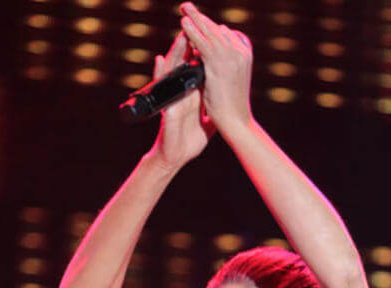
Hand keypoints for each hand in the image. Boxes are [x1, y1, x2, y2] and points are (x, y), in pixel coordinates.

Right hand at [150, 31, 213, 169]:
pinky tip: (160, 60)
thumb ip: (216, 114)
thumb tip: (230, 109)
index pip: (198, 70)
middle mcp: (182, 92)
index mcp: (193, 95)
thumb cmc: (189, 142)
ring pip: (173, 70)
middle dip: (192, 46)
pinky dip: (160, 73)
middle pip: (186, 64)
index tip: (212, 39)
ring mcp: (173, 98)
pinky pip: (161, 87)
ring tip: (182, 35)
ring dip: (176, 52)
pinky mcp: (166, 106)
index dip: (204, 55)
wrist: (177, 157)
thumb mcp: (208, 126)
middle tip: (197, 27)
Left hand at [179, 3, 252, 135]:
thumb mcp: (231, 83)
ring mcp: (230, 55)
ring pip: (210, 32)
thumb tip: (210, 58)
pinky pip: (202, 42)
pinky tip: (184, 24)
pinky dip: (192, 32)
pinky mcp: (218, 62)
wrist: (236, 121)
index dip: (210, 30)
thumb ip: (225, 67)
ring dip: (195, 19)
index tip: (198, 23)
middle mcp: (239, 52)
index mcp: (244, 55)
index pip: (225, 35)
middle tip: (188, 7)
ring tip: (184, 8)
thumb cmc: (232, 108)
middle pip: (217, 30)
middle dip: (202, 19)